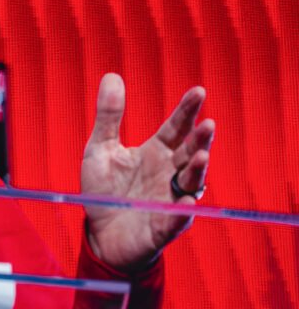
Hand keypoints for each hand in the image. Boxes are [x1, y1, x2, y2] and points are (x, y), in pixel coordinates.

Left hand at [81, 74, 214, 271]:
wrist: (100, 233)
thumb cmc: (104, 190)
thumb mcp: (100, 149)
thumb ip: (109, 116)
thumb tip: (112, 75)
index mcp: (156, 153)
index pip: (176, 128)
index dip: (187, 111)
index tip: (198, 91)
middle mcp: (169, 174)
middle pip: (189, 152)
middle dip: (199, 139)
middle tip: (208, 123)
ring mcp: (170, 200)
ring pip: (191, 183)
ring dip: (196, 170)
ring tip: (200, 156)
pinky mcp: (164, 227)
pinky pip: (175, 221)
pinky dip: (181, 213)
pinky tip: (185, 203)